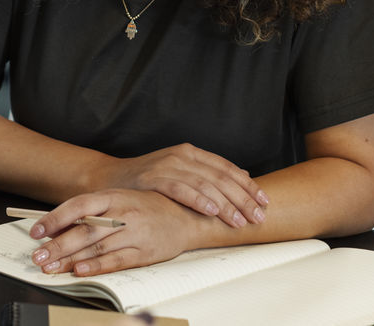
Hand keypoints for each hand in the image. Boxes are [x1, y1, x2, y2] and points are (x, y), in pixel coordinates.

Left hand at [26, 189, 202, 276]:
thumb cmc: (149, 207)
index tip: (36, 230)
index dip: (56, 217)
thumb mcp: (120, 200)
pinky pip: (117, 260)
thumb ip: (92, 212)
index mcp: (115, 196)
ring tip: (50, 267)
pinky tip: (80, 270)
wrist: (188, 217)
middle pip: (85, 230)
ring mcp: (135, 232)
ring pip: (97, 247)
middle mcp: (123, 212)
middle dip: (58, 245)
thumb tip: (58, 226)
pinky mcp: (145, 252)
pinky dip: (97, 266)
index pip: (79, 205)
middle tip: (37, 256)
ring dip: (70, 259)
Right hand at [96, 143, 267, 227]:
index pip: (227, 169)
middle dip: (243, 199)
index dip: (248, 185)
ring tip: (240, 221)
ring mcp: (167, 165)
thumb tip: (244, 176)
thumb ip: (208, 174)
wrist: (108, 178)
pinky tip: (212, 212)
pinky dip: (198, 200)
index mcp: (191, 153)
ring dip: (226, 204)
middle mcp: (182, 156)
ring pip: (205, 184)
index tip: (265, 202)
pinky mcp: (153, 178)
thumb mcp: (180, 172)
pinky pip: (180, 189)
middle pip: (221, 177)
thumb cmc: (147, 180)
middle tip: (258, 217)